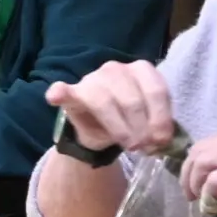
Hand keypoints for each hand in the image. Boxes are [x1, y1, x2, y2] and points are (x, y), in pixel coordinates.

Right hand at [46, 58, 174, 155]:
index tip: (161, 140)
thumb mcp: (149, 120)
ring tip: (129, 146)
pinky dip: (60, 93)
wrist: (99, 127)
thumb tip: (161, 141)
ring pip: (106, 102)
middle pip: (133, 100)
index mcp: (141, 70)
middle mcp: (116, 69)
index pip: (156, 90)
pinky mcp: (72, 92)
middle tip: (144, 147)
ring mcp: (92, 79)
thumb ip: (157, 127)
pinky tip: (55, 97)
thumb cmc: (129, 119)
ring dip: (120, 128)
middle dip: (142, 128)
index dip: (161, 118)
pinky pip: (64, 90)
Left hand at [181, 125, 216, 216]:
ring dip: (196, 184)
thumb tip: (202, 172)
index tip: (193, 185)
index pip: (207, 143)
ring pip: (203, 162)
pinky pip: (214, 181)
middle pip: (200, 150)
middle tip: (192, 195)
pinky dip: (208, 195)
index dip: (192, 164)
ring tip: (202, 201)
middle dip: (189, 174)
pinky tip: (214, 206)